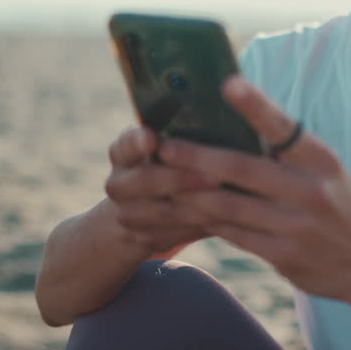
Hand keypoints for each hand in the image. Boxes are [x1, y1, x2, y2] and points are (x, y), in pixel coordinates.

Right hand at [103, 126, 214, 255]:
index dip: (136, 142)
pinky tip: (223, 220)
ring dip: (196, 207)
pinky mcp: (142, 237)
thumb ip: (186, 136)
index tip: (151, 139)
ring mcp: (126, 213)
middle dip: (180, 178)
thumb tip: (231, 112)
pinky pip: (171, 235)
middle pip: (144, 180)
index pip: (125, 144)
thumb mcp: (170, 146)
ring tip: (227, 200)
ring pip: (161, 212)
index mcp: (123, 152)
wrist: (144, 210)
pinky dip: (197, 227)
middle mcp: (119, 182)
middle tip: (216, 176)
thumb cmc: (171, 164)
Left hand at [159, 76, 350, 304]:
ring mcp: (298, 227)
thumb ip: (288, 153)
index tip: (227, 83)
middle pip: (241, 168)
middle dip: (196, 157)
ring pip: (229, 205)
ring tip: (163, 180)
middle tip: (163, 146)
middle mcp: (311, 191)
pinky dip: (208, 221)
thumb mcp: (326, 171)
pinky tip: (187, 211)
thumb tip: (235, 122)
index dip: (255, 105)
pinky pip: (234, 234)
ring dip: (191, 192)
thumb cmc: (338, 205)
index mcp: (321, 160)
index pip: (283, 127)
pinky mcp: (285, 257)